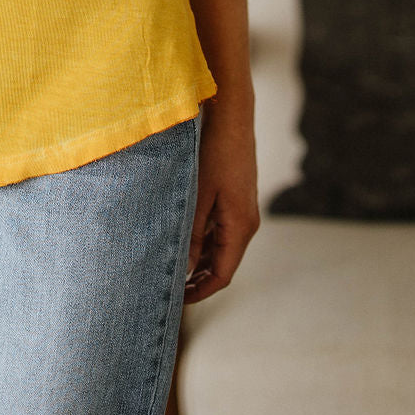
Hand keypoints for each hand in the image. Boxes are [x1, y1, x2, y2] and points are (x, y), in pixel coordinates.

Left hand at [184, 101, 259, 303]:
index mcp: (241, 226)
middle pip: (223, 264)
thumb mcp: (199, 194)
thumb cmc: (215, 152)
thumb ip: (193, 233)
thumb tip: (186, 269)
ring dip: (200, 260)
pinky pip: (221, 230)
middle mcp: (246, 222)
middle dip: (198, 279)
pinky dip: (204, 241)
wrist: (231, 115)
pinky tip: (184, 239)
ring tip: (172, 267)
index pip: (223, 274)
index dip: (200, 291)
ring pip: (221, 247)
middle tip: (168, 287)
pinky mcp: (236, 197)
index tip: (176, 299)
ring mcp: (243, 209)